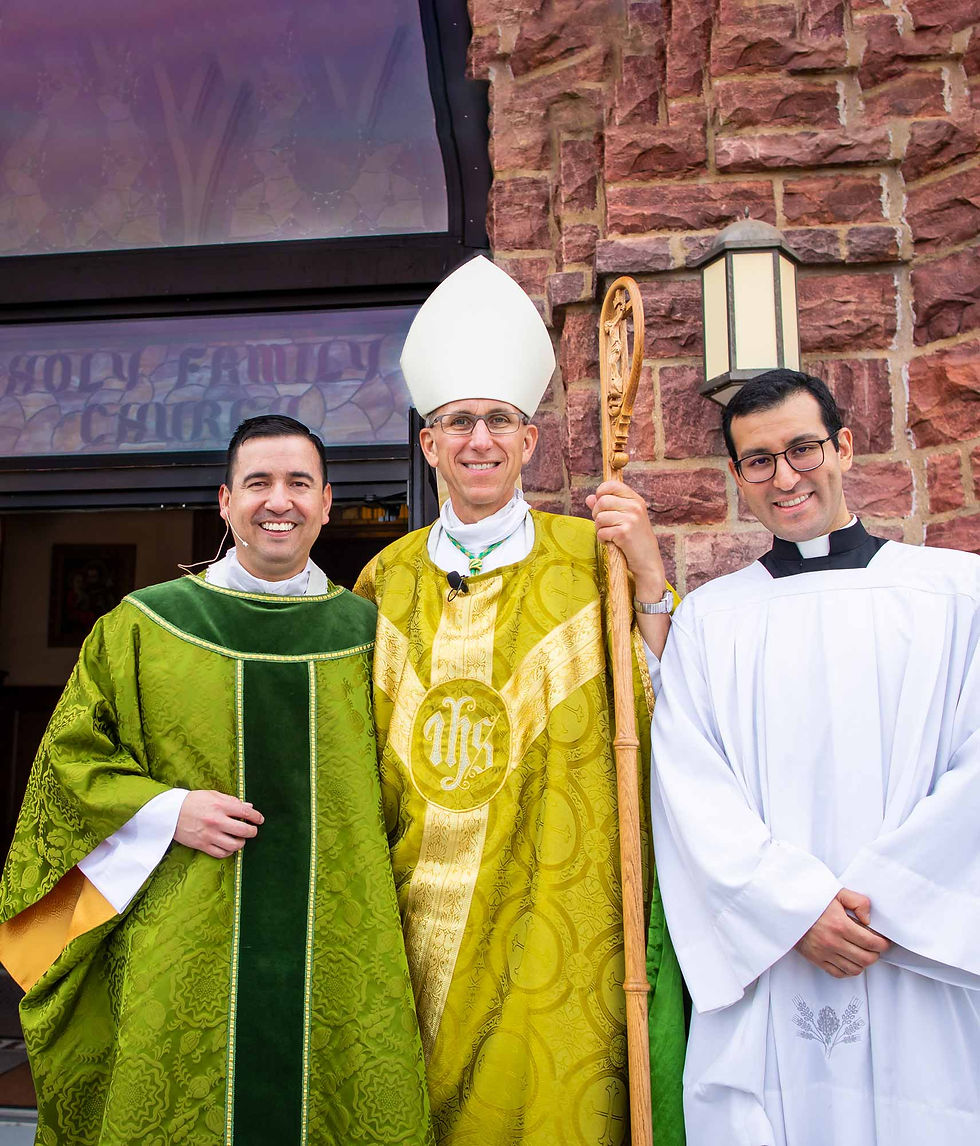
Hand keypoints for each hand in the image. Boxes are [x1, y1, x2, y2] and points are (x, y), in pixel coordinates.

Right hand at [174, 790, 263, 858]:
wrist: (169, 812)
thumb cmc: (192, 801)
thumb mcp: (212, 795)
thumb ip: (232, 801)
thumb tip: (249, 806)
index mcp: (220, 806)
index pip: (246, 812)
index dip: (256, 817)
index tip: (260, 819)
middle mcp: (216, 821)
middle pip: (243, 831)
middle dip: (252, 832)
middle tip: (252, 830)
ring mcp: (209, 835)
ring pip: (234, 845)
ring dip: (241, 843)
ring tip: (240, 839)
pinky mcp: (202, 845)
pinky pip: (221, 853)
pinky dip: (229, 852)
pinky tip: (229, 846)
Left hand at [586, 479, 665, 600]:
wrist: (648, 561)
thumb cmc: (635, 539)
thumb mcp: (624, 518)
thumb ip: (607, 507)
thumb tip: (589, 498)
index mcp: (636, 500)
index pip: (612, 485)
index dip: (601, 493)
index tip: (601, 504)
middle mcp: (635, 507)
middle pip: (602, 501)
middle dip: (597, 513)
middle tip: (604, 524)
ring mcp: (631, 519)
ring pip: (599, 517)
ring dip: (599, 528)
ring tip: (610, 534)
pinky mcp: (624, 533)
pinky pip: (601, 532)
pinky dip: (602, 539)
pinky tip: (612, 542)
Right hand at [795, 888, 889, 977]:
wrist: (786, 907)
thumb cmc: (810, 899)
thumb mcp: (836, 892)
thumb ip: (858, 902)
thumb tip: (868, 919)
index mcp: (840, 925)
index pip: (871, 943)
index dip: (883, 944)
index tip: (883, 941)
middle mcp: (833, 942)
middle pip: (866, 959)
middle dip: (875, 954)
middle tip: (875, 946)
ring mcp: (824, 953)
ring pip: (854, 969)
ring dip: (863, 963)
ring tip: (862, 952)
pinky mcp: (816, 959)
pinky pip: (839, 973)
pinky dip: (848, 970)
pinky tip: (850, 960)